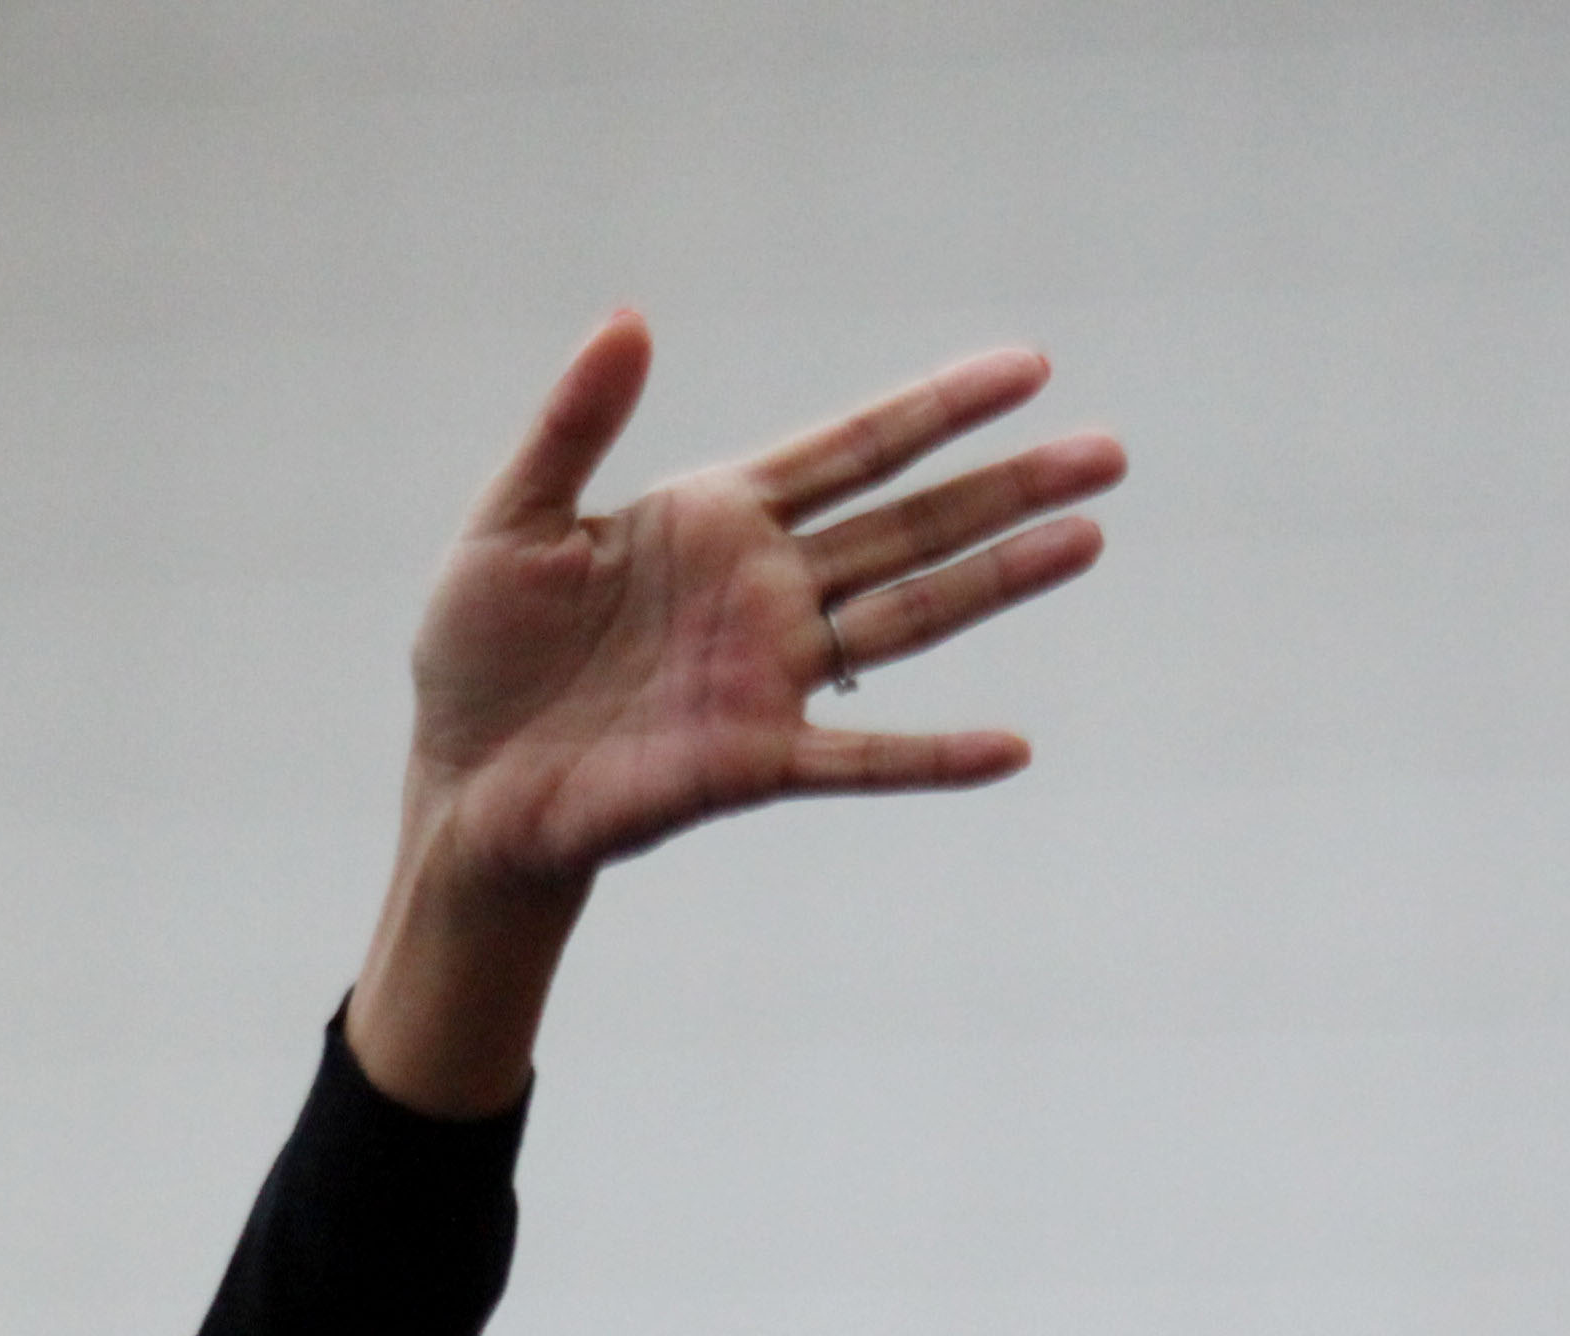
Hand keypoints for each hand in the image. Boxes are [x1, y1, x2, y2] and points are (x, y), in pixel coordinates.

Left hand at [403, 314, 1119, 890]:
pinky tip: (1010, 748)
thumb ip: (573, 426)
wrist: (462, 782)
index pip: (852, 450)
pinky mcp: (751, 763)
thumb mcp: (510, 523)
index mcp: (719, 519)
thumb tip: (630, 319)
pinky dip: (933, 758)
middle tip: (1107, 452)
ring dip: (998, 582)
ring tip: (1088, 538)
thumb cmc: (481, 655)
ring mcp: (768, 677)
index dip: (937, 408)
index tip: (1028, 368)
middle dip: (1006, 487)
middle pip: (910, 526)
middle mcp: (766, 591)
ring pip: (909, 617)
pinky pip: (859, 759)